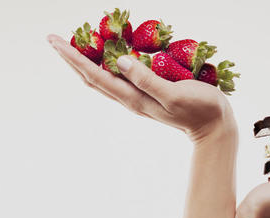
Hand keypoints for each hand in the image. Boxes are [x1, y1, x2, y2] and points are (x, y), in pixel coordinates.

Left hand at [46, 35, 235, 143]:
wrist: (214, 127)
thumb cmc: (199, 109)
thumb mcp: (173, 94)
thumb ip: (147, 78)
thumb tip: (120, 60)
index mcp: (132, 98)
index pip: (94, 75)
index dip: (73, 57)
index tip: (55, 40)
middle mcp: (129, 98)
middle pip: (90, 76)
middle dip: (71, 58)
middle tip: (54, 38)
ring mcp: (137, 97)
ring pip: (102, 77)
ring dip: (85, 61)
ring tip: (74, 43)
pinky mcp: (147, 93)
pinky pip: (119, 76)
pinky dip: (106, 63)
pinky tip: (108, 53)